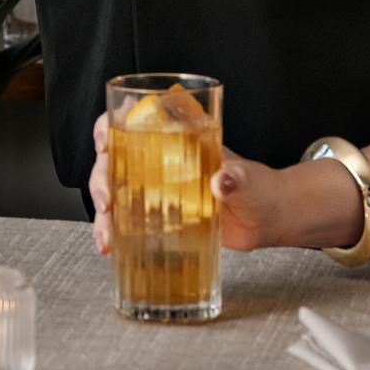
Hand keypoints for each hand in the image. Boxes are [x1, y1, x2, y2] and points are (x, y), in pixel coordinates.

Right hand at [88, 114, 356, 255]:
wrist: (268, 218)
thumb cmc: (259, 187)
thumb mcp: (247, 178)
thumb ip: (234, 177)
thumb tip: (221, 181)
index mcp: (177, 140)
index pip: (133, 122)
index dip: (109, 128)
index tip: (105, 143)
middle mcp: (160, 162)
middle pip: (113, 160)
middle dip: (101, 179)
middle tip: (107, 201)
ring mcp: (157, 191)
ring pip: (115, 192)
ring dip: (103, 212)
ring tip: (106, 236)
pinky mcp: (160, 218)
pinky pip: (128, 221)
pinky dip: (114, 233)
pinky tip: (108, 247)